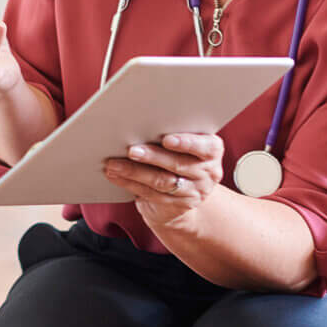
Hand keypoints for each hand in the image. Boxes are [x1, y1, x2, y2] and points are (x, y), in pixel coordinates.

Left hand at [102, 132, 224, 229]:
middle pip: (178, 164)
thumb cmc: (181, 154)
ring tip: (114, 164)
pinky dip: (130, 184)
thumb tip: (140, 120)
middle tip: (131, 150)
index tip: (167, 139)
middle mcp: (208, 172)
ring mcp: (194, 191)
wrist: (186, 190)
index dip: (186, 143)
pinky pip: (151, 194)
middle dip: (152, 156)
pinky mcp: (178, 205)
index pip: (204, 146)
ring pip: (162, 181)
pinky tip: (116, 176)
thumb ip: (172, 131)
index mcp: (212, 150)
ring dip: (134, 172)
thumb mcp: (185, 142)